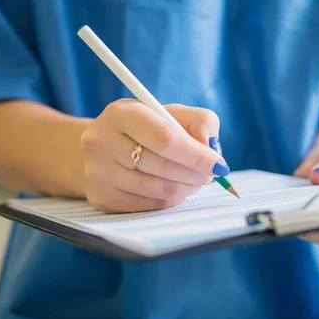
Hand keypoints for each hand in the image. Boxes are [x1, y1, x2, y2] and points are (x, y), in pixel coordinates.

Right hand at [80, 99, 227, 212]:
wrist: (102, 147)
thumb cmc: (146, 128)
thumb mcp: (171, 113)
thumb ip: (200, 122)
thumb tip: (211, 148)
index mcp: (122, 114)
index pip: (166, 139)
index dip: (197, 155)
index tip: (219, 165)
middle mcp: (103, 142)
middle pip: (164, 167)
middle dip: (196, 174)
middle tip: (211, 175)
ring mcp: (99, 172)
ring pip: (159, 190)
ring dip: (188, 188)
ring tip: (196, 180)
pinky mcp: (103, 197)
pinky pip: (150, 206)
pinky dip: (172, 199)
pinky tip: (177, 189)